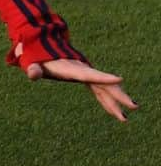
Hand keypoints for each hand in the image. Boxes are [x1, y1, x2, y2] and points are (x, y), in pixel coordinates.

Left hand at [17, 46, 136, 120]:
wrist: (41, 47)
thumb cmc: (36, 58)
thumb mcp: (32, 63)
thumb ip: (33, 69)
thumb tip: (32, 74)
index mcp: (71, 68)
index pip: (89, 74)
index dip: (103, 77)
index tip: (120, 79)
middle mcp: (82, 70)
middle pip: (103, 83)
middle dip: (118, 95)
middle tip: (133, 106)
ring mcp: (85, 73)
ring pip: (104, 88)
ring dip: (115, 102)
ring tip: (125, 118)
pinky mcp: (84, 77)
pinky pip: (99, 90)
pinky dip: (106, 101)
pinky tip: (115, 112)